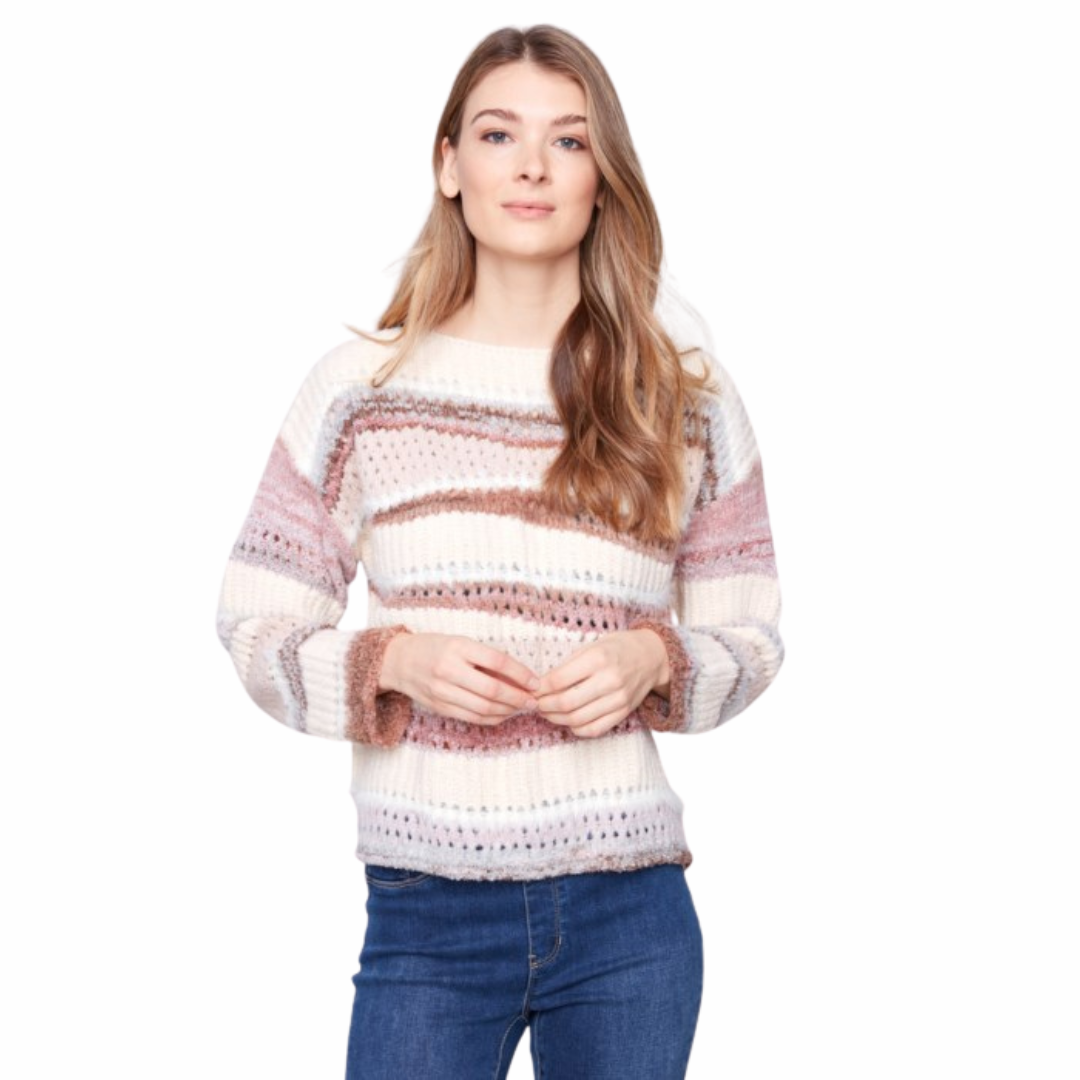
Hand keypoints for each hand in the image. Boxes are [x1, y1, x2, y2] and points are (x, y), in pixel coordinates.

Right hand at [381, 633, 540, 725]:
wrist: (399, 661)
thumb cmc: (436, 647)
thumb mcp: (461, 643)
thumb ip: (487, 658)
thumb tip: (520, 677)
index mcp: (458, 647)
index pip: (498, 662)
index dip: (521, 674)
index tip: (536, 682)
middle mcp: (449, 670)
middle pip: (492, 690)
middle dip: (518, 698)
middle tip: (534, 701)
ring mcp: (442, 691)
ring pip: (484, 708)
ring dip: (508, 711)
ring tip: (522, 708)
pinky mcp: (439, 707)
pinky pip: (472, 717)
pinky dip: (492, 718)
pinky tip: (504, 714)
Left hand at [532, 630, 669, 738]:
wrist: (652, 656)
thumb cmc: (617, 648)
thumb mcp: (592, 646)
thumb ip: (568, 665)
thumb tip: (541, 684)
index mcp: (598, 658)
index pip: (558, 680)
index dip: (539, 688)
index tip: (531, 689)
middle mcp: (609, 680)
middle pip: (566, 703)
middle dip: (544, 706)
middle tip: (535, 704)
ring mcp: (618, 699)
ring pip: (578, 719)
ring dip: (556, 719)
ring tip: (547, 712)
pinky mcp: (624, 712)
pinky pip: (595, 729)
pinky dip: (576, 729)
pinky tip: (568, 721)